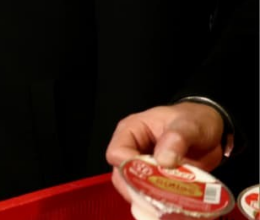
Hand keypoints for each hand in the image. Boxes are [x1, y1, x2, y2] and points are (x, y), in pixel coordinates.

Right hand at [105, 102, 224, 202]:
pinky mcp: (154, 181)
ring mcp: (142, 167)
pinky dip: (160, 202)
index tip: (150, 177)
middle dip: (139, 188)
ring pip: (134, 189)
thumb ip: (177, 138)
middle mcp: (131, 150)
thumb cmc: (195, 120)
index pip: (117, 152)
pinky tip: (172, 206)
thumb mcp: (189, 125)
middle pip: (121, 175)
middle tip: (160, 198)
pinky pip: (150, 195)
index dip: (129, 167)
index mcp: (131, 131)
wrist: (210, 131)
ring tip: (168, 204)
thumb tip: (164, 161)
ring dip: (149, 198)